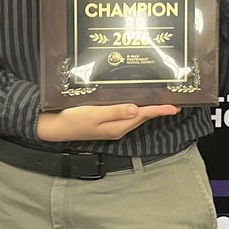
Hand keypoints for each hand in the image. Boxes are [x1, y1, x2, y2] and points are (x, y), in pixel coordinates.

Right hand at [36, 103, 180, 141]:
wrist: (54, 127)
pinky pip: (126, 115)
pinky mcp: (106, 123)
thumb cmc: (71, 119)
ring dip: (147, 108)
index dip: (160, 110)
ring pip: (135, 116)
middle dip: (157, 109)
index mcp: (118, 126)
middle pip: (142, 116)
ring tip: (159, 100)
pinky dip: (134, 108)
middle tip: (171, 100)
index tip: (174, 106)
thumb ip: (115, 111)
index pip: (144, 115)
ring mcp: (112, 126)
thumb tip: (136, 109)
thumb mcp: (93, 114)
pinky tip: (135, 102)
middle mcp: (118, 128)